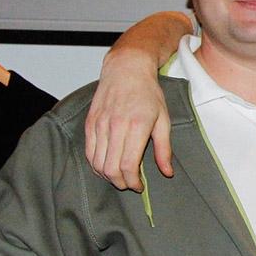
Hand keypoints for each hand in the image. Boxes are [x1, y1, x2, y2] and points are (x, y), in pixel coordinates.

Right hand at [85, 52, 171, 190]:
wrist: (127, 69)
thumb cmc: (148, 93)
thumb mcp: (164, 119)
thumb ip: (164, 148)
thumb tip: (167, 172)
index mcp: (136, 126)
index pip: (128, 165)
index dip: (132, 182)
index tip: (139, 186)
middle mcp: (115, 126)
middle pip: (110, 168)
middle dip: (120, 183)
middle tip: (129, 184)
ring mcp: (100, 124)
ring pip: (97, 163)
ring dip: (107, 176)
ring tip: (119, 177)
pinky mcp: (90, 122)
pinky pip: (89, 151)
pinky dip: (96, 164)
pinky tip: (106, 166)